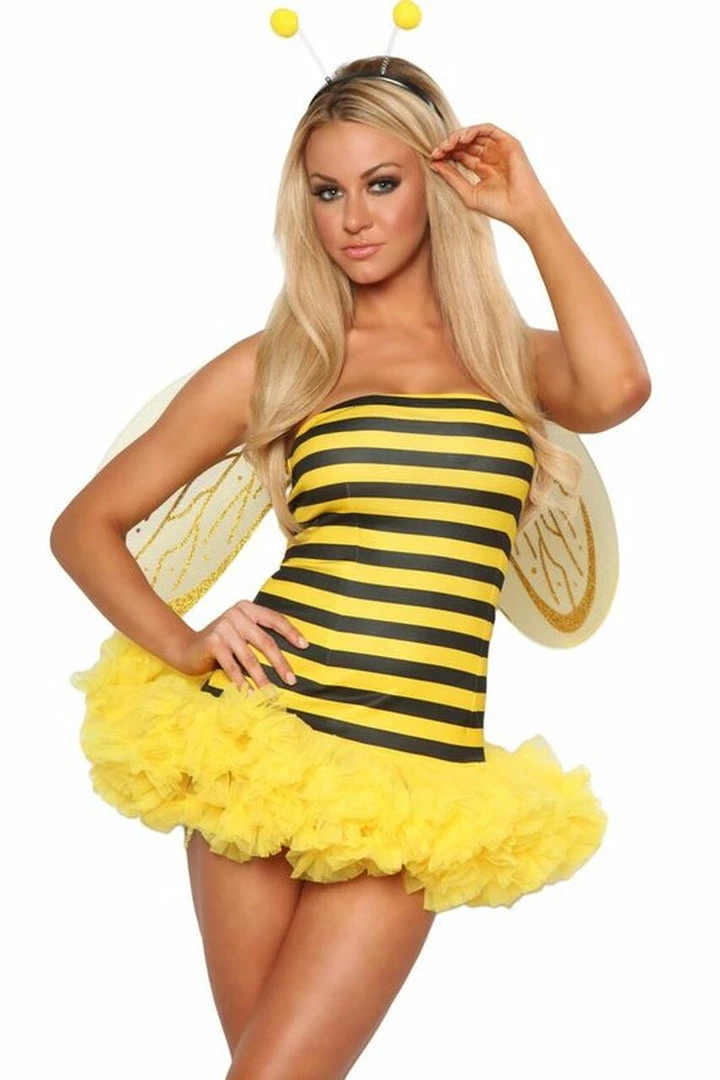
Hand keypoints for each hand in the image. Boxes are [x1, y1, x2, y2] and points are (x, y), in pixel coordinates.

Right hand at [174, 599, 308, 690]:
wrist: (187, 648)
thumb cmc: (221, 644)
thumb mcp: (241, 634)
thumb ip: (259, 636)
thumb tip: (291, 655)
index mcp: (246, 608)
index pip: (274, 619)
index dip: (291, 632)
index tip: (305, 646)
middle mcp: (235, 614)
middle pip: (265, 641)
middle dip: (280, 663)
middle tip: (292, 680)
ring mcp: (223, 628)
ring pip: (249, 658)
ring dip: (262, 678)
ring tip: (271, 694)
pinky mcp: (212, 643)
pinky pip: (232, 667)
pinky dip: (242, 683)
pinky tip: (250, 694)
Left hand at [429, 123, 553, 234]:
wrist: (521, 210)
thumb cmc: (498, 207)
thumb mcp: (468, 193)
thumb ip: (452, 178)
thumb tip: (434, 164)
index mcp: (482, 168)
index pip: (460, 154)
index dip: (446, 154)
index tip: (433, 158)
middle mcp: (490, 156)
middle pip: (465, 143)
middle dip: (449, 144)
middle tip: (437, 151)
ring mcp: (499, 149)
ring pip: (475, 133)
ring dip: (459, 136)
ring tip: (448, 145)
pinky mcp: (508, 143)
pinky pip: (488, 129)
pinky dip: (474, 130)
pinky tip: (462, 139)